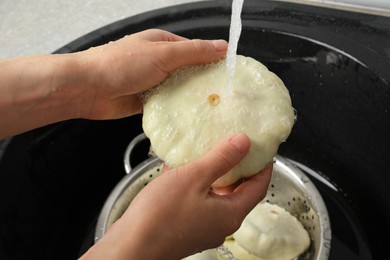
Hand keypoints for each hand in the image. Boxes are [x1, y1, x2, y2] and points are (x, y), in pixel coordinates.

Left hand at [77, 29, 227, 119]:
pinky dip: (176, 110)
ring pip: (179, 90)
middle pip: (189, 72)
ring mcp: (152, 82)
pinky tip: (190, 118)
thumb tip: (221, 47)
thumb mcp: (162, 53)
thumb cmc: (120, 64)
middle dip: (203, 83)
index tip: (228, 74)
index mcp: (163, 43)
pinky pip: (167, 105)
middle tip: (223, 96)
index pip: (195, 50)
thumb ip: (193, 52)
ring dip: (190, 98)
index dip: (212, 61)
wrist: (87, 89)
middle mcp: (159, 61)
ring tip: (211, 109)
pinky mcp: (146, 100)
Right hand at [80, 133, 271, 259]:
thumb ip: (222, 159)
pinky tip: (181, 170)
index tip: (262, 149)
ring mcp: (203, 228)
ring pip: (216, 196)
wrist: (130, 246)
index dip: (263, 166)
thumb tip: (245, 143)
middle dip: (237, 169)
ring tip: (207, 154)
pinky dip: (196, 185)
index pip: (258, 187)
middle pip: (238, 192)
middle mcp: (220, 224)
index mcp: (230, 214)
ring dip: (214, 175)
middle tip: (234, 147)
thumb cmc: (162, 214)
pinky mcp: (185, 228)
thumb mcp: (195, 177)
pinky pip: (198, 201)